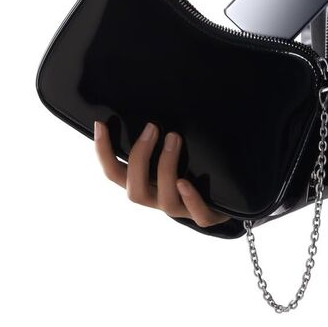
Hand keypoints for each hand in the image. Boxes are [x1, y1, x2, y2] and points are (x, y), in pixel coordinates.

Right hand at [94, 119, 231, 226]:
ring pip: (167, 201)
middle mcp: (159, 200)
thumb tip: (149, 108)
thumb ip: (157, 142)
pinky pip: (199, 216)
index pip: (115, 174)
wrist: (226, 201)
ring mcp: (183, 210)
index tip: (101, 124)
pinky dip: (191, 199)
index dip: (104, 153)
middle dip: (139, 158)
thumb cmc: (193, 171)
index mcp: (146, 185)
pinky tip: (185, 183)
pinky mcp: (207, 218)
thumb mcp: (172, 155)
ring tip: (174, 137)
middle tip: (152, 127)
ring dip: (166, 167)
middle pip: (135, 191)